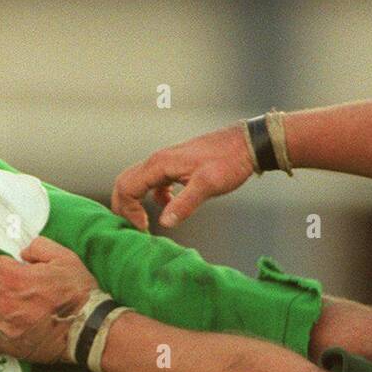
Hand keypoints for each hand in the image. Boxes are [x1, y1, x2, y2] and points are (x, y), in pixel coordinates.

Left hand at [0, 237, 96, 363]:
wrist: (88, 329)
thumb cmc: (78, 293)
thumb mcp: (64, 258)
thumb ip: (39, 247)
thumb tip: (23, 253)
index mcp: (15, 279)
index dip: (3, 265)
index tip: (13, 270)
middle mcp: (5, 302)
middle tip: (11, 287)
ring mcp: (5, 326)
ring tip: (6, 305)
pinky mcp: (9, 345)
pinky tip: (2, 325)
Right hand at [111, 123, 253, 230]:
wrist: (247, 144)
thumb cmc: (229, 161)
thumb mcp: (207, 185)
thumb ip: (184, 204)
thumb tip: (164, 223)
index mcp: (160, 164)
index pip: (126, 187)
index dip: (128, 211)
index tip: (143, 228)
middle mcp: (159, 161)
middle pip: (126, 182)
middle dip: (124, 207)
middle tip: (134, 228)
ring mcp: (166, 163)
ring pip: (138, 182)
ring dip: (137, 202)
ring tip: (146, 222)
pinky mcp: (176, 166)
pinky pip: (154, 182)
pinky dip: (153, 197)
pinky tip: (169, 206)